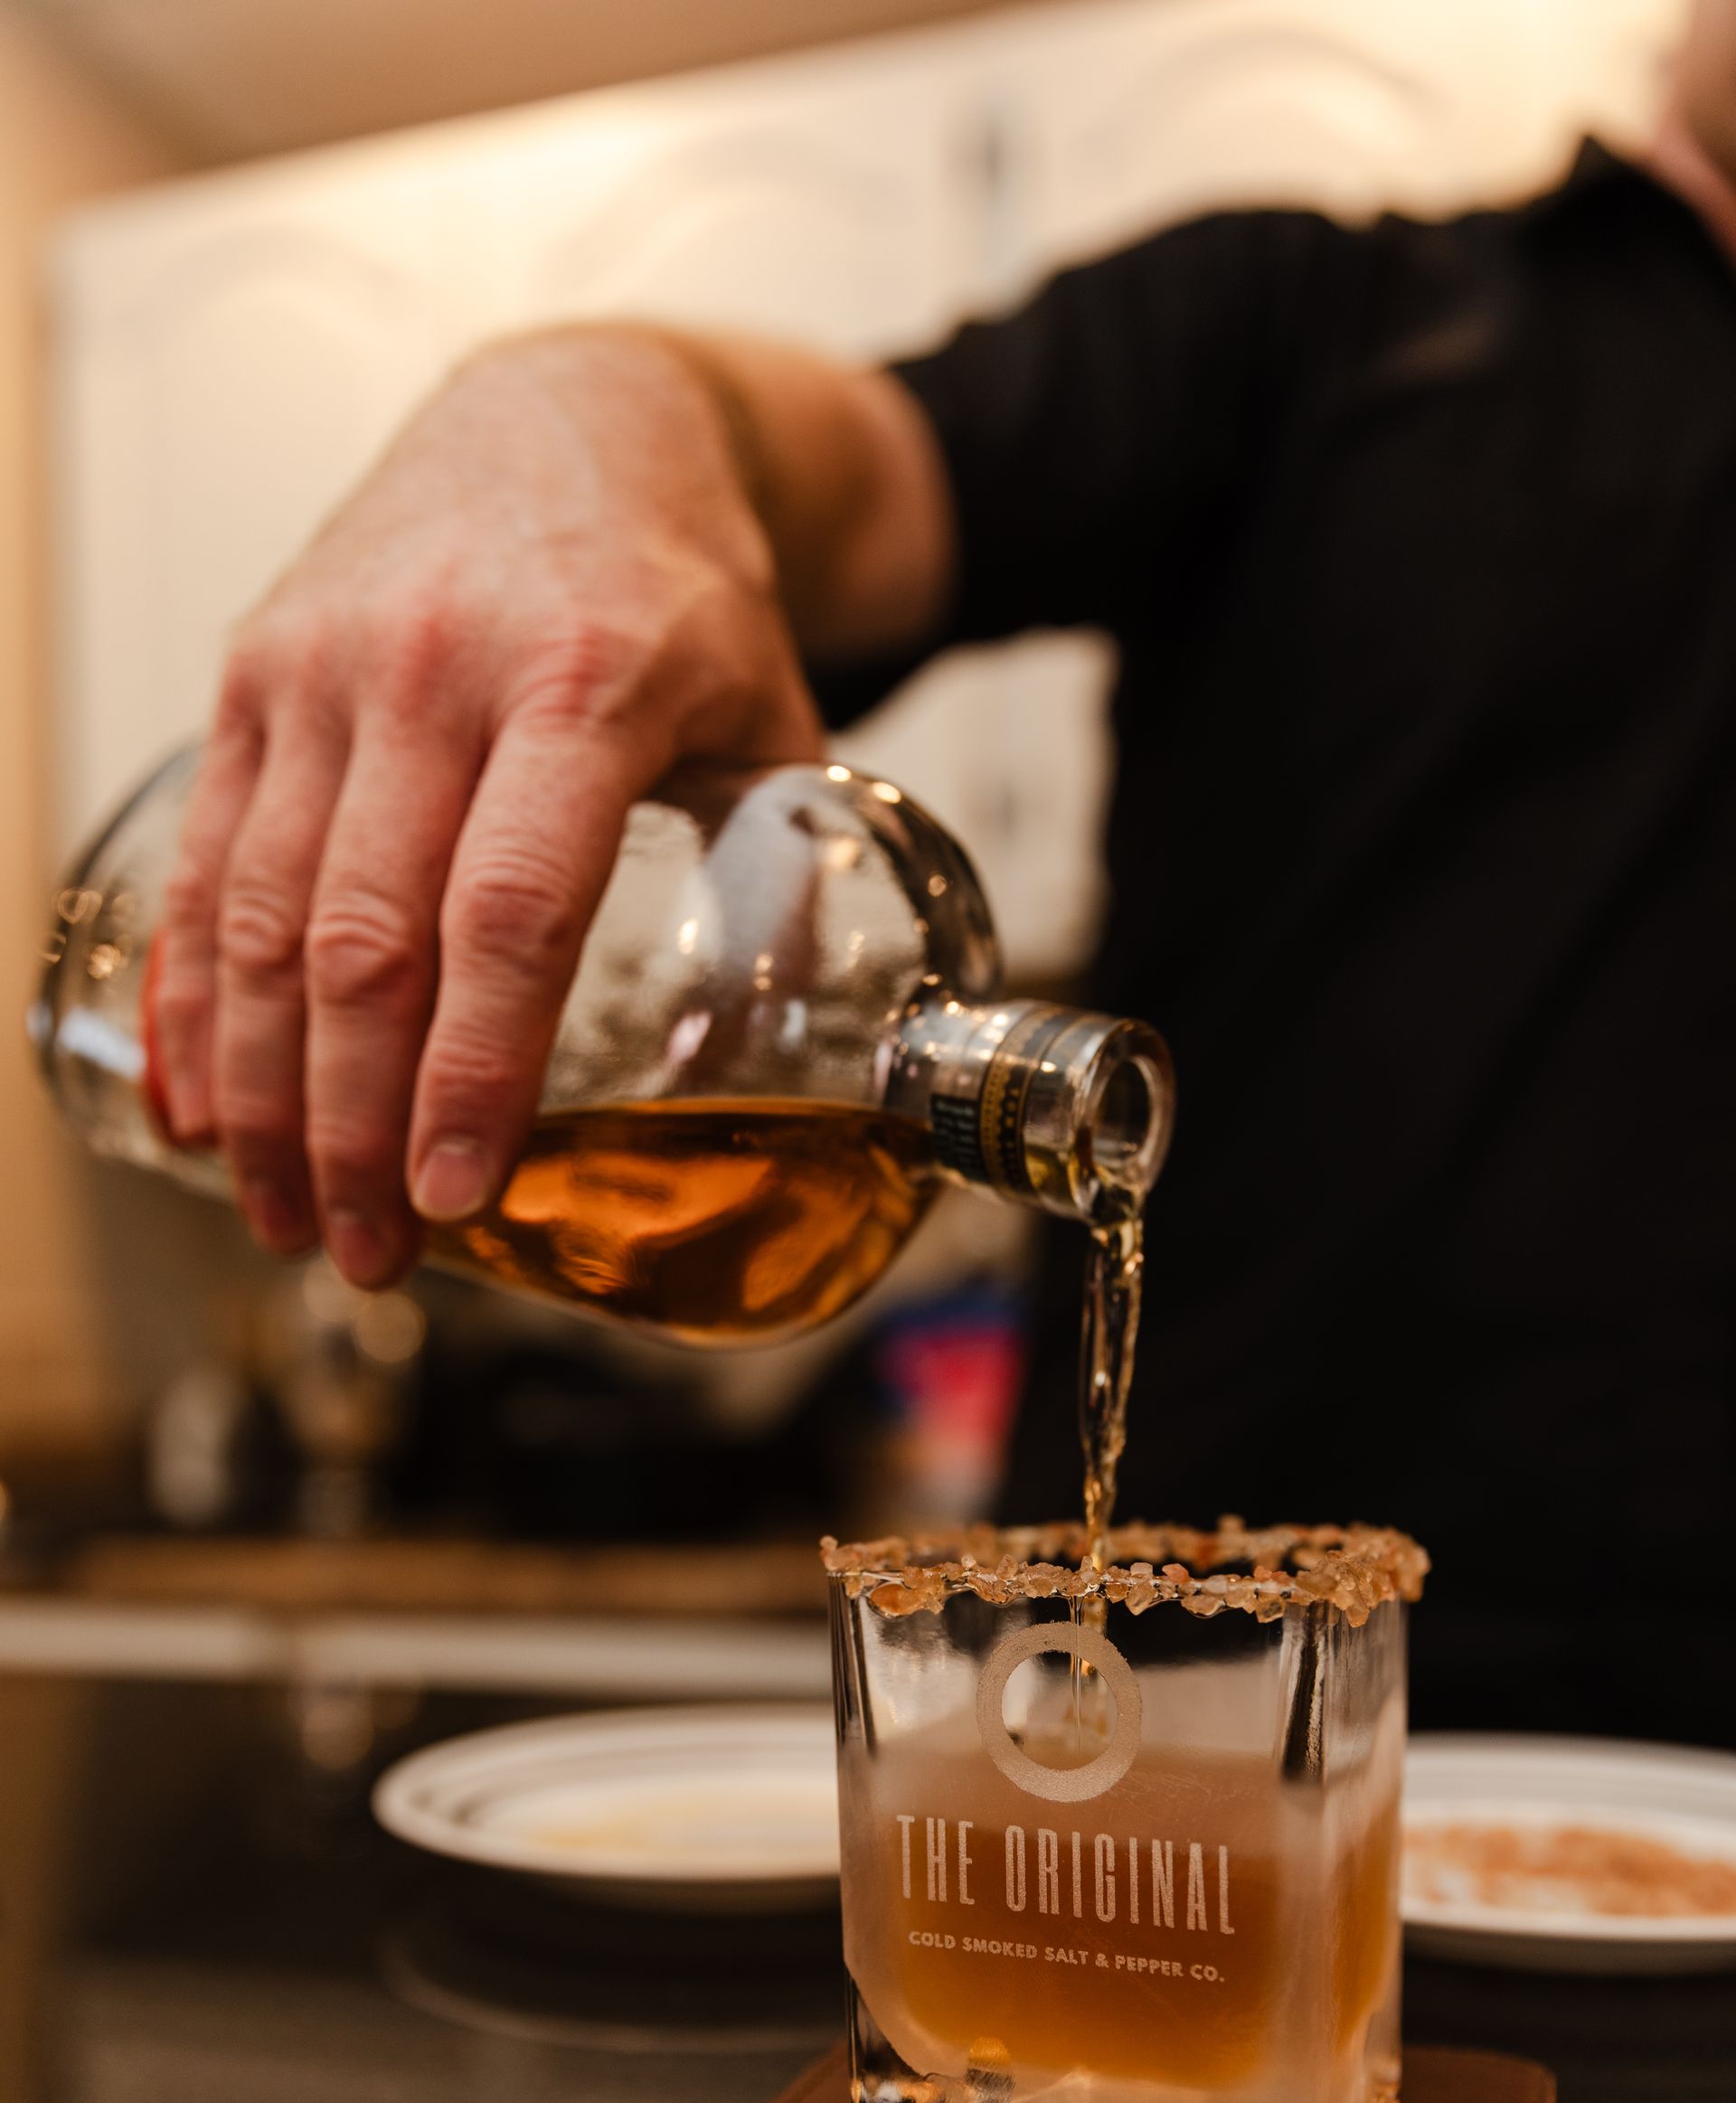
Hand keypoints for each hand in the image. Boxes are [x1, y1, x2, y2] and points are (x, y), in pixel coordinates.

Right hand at [149, 329, 822, 1287]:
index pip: (510, 912)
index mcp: (583, 683)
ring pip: (260, 918)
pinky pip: (203, 861)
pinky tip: (197, 1103)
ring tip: (283, 1216)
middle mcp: (433, 671)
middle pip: (363, 943)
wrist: (567, 412)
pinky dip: (192, 996)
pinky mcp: (254, 671)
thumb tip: (833, 1055)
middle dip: (352, 1127)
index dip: (473, 1071)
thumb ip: (790, 867)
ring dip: (261, 1093)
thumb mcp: (768, 707)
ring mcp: (323, 668)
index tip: (455, 1195)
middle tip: (366, 1256)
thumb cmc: (675, 584)